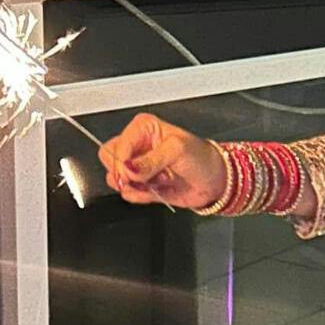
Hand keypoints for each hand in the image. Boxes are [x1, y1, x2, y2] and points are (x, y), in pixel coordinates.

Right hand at [99, 113, 226, 209]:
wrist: (215, 181)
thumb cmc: (202, 158)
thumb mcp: (178, 151)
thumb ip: (150, 161)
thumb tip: (128, 169)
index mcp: (142, 128)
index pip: (116, 145)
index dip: (122, 162)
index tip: (133, 173)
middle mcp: (137, 146)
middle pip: (110, 160)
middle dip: (126, 174)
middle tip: (147, 177)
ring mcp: (138, 167)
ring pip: (116, 179)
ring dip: (136, 186)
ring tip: (158, 181)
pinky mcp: (142, 185)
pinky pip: (128, 194)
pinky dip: (141, 196)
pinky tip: (158, 191)